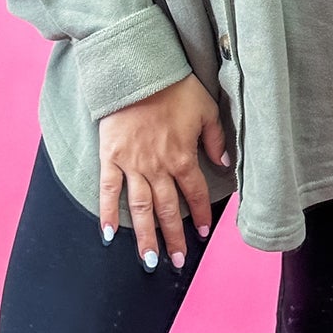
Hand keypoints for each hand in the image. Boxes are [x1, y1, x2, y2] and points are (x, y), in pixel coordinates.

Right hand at [97, 74, 228, 270]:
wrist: (137, 71)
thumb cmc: (174, 87)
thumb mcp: (206, 109)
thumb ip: (215, 140)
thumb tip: (224, 163)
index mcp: (182, 157)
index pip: (195, 193)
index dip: (201, 214)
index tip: (203, 232)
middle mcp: (158, 167)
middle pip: (168, 209)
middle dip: (174, 238)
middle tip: (177, 261)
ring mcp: (132, 164)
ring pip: (140, 208)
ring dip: (146, 236)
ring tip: (150, 260)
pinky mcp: (110, 157)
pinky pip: (108, 190)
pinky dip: (107, 213)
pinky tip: (108, 235)